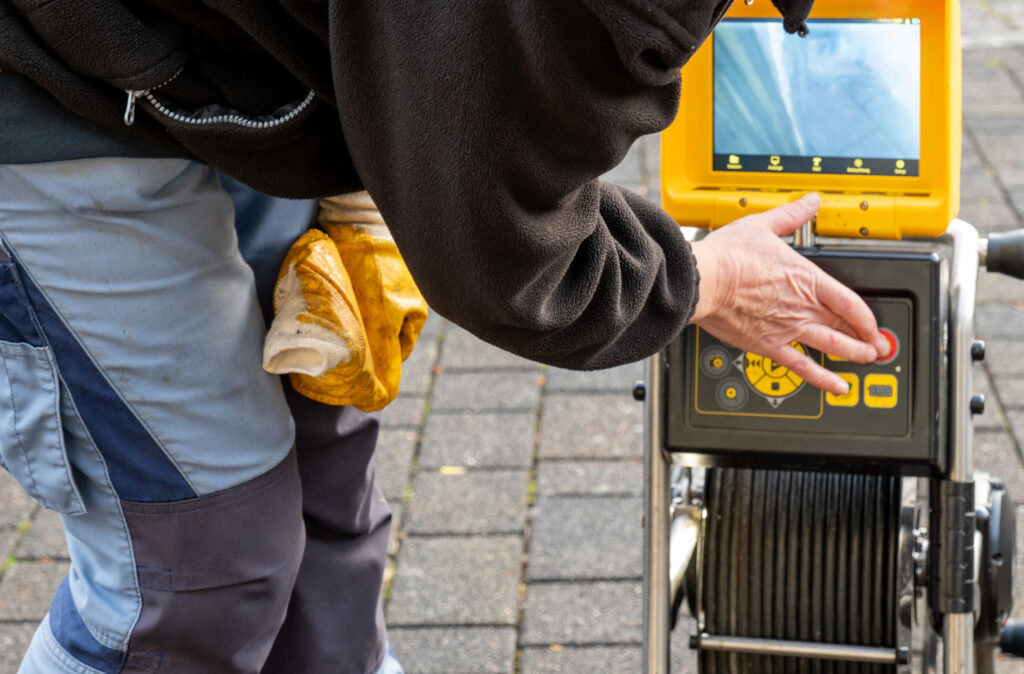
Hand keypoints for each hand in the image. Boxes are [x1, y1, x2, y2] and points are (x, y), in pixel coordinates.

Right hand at [689, 193, 889, 395]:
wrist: (704, 281)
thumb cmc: (728, 256)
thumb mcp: (763, 226)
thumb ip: (791, 216)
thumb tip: (810, 202)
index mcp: (806, 278)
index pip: (849, 302)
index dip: (867, 316)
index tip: (874, 324)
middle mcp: (802, 306)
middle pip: (844, 326)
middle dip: (866, 337)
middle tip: (878, 345)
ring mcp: (787, 328)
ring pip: (831, 346)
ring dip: (853, 354)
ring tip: (866, 359)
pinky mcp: (768, 346)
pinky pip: (802, 366)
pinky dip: (823, 378)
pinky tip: (837, 386)